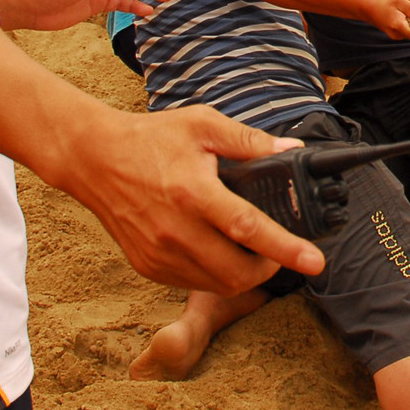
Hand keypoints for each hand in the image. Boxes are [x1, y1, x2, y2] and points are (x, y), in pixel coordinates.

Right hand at [60, 104, 324, 291]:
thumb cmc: (150, 138)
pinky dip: (215, 275)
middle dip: (270, 268)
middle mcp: (175, 229)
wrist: (94, 159)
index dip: (286, 248)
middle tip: (278, 252)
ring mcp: (159, 253)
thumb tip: (289, 149)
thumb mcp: (201, 125)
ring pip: (217, 284)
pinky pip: (193, 283)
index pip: (249, 228)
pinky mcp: (147, 266)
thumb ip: (248, 140)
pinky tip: (218, 251)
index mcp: (194, 192)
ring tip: (251, 251)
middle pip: (238, 272)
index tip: (316, 262)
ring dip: (244, 275)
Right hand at [362, 0, 409, 40]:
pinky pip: (402, 31)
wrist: (365, 5)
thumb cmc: (383, 0)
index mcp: (399, 25)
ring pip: (408, 33)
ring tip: (402, 12)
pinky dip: (403, 25)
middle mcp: (395, 33)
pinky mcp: (390, 33)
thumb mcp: (399, 0)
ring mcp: (392, 34)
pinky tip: (397, 15)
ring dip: (409, 24)